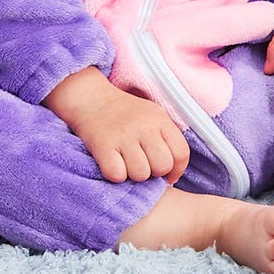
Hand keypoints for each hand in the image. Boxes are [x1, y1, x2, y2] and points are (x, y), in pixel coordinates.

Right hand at [68, 87, 190, 185]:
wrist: (92, 98)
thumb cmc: (125, 113)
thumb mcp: (152, 116)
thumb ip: (166, 139)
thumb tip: (174, 174)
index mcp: (159, 119)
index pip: (181, 153)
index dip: (177, 169)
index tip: (167, 174)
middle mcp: (144, 126)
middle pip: (162, 166)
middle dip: (154, 172)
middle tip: (142, 162)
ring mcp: (123, 135)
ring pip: (140, 174)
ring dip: (132, 174)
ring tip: (125, 160)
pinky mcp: (102, 145)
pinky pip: (117, 175)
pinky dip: (115, 174)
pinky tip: (112, 161)